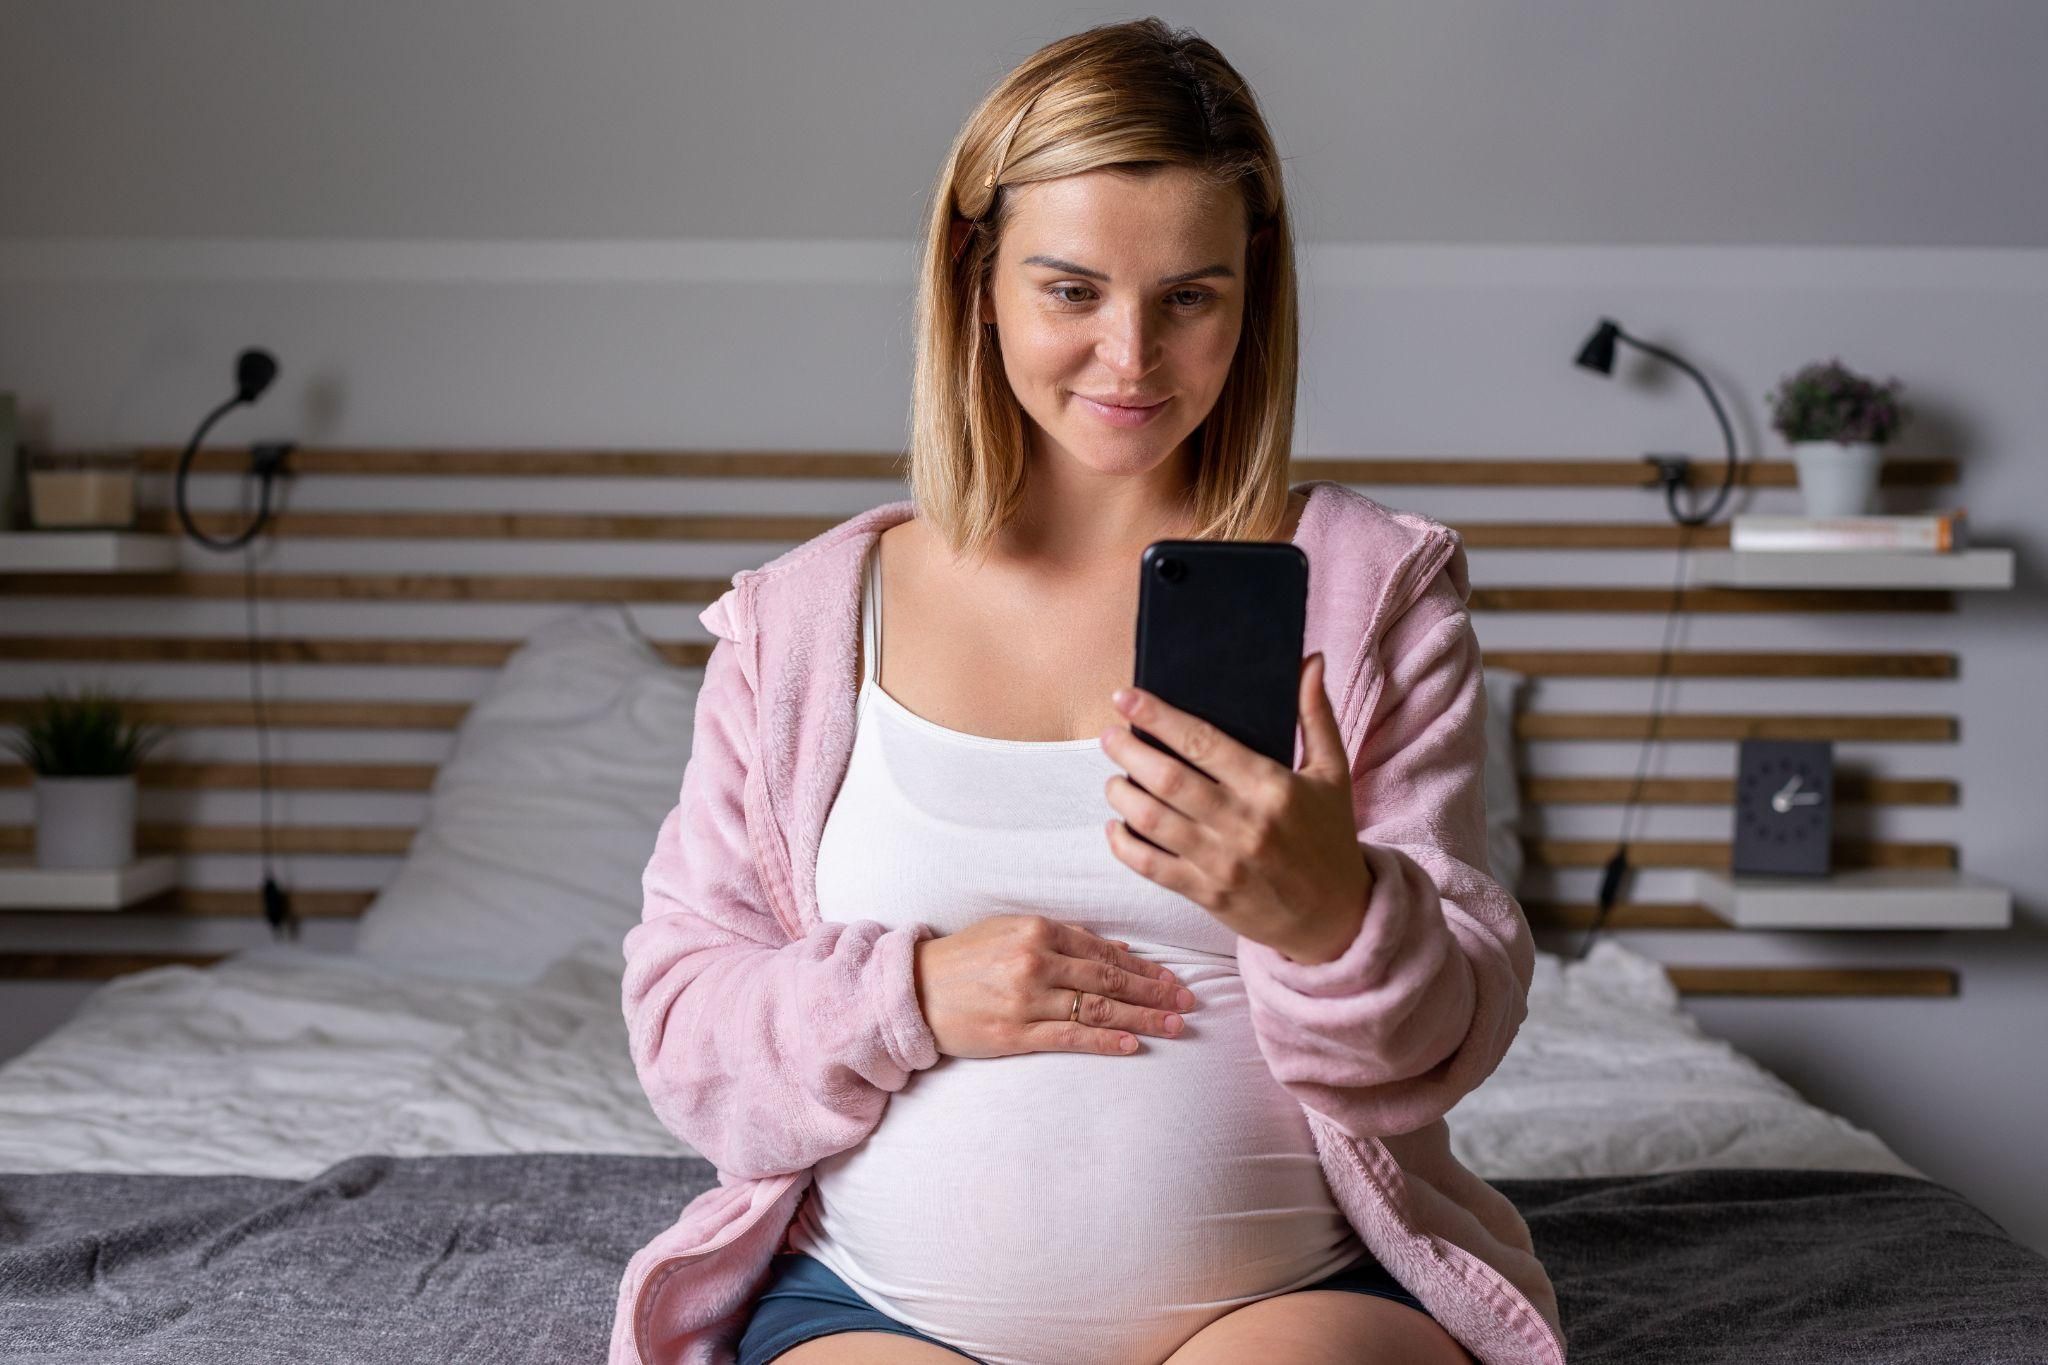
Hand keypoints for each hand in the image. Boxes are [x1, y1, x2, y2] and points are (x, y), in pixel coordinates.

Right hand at [911, 915, 1198, 1058]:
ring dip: (1143, 1017)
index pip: (1104, 950)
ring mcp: (1027, 999)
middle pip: (1110, 978)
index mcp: (1037, 929)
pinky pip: (1071, 1036)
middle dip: (1155, 991)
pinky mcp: (1016, 1033)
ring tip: (1176, 1024)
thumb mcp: (1010, 930)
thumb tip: (1114, 948)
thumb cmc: (964, 958)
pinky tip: (1134, 1044)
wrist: (913, 991)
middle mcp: (1036, 961)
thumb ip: (1062, 937)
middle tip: (1189, 1001)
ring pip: (1098, 1007)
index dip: (1144, 967)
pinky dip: (1106, 1040)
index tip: (1172, 978)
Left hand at [1098, 652, 1370, 964]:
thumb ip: (1315, 715)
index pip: (1202, 742)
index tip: (1126, 697)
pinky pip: (1152, 867)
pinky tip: (1116, 825)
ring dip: (1122, 794)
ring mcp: (1222, 862)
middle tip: (1109, 735)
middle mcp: (1243, 823)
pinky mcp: (1207, 894)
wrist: (1336, 917)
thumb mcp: (1332, 774)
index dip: (1158, 717)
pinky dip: (1124, 845)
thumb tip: (1310, 660)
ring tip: (1113, 778)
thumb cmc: (1330, 838)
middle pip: (1168, 779)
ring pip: (1152, 821)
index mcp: (1271, 787)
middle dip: (1128, 751)